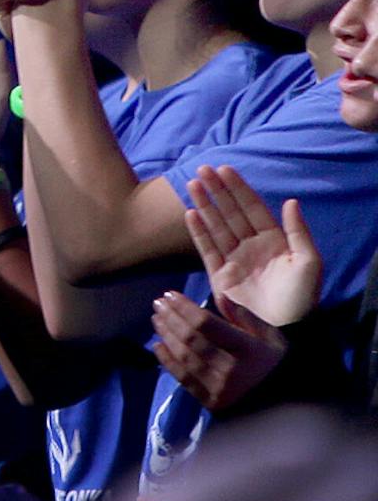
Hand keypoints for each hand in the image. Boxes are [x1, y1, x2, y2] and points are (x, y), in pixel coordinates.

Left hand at [151, 288, 286, 412]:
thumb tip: (220, 295)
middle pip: (191, 338)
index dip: (184, 307)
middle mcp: (231, 370)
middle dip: (171, 318)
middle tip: (158, 303)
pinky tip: (158, 346)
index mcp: (248, 350)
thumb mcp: (272, 338)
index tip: (170, 294)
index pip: (206, 324)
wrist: (291, 411)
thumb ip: (245, 317)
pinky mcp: (212, 404)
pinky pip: (183, 379)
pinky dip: (167, 361)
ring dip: (166, 335)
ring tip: (157, 319)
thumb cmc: (280, 367)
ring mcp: (219, 389)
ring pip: (184, 356)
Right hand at [185, 165, 323, 327]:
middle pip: (231, 213)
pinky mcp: (220, 276)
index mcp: (274, 242)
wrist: (283, 332)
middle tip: (203, 169)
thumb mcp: (309, 264)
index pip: (253, 209)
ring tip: (192, 184)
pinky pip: (207, 249)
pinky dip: (198, 231)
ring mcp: (234, 261)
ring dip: (205, 205)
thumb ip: (299, 232)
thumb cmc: (300, 299)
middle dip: (217, 191)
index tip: (225, 169)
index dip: (239, 189)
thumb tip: (290, 201)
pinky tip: (191, 213)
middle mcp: (252, 247)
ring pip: (216, 226)